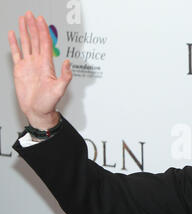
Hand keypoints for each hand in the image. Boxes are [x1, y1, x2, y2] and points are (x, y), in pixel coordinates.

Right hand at [8, 11, 71, 129]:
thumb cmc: (49, 102)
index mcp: (47, 64)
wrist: (38, 111)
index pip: (45, 43)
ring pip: (26, 44)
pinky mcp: (20, 70)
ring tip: (22, 19)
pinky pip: (17, 53)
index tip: (40, 20)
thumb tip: (68, 63)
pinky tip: (12, 35)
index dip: (43, 31)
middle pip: (36, 39)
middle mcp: (38, 62)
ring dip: (25, 31)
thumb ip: (65, 76)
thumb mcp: (60, 89)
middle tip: (30, 14)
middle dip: (33, 26)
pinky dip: (14, 43)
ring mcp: (29, 65)